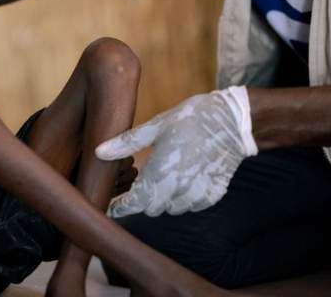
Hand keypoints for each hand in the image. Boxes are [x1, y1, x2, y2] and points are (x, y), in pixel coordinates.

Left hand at [95, 85, 256, 216]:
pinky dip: (184, 197)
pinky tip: (184, 177)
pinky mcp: (212, 196)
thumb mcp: (156, 126)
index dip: (120, 207)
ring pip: (170, 209)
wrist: (232, 122)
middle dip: (142, 199)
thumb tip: (99, 152)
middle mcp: (177, 190)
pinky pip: (190, 206)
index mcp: (159, 173)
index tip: (112, 206)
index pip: (133, 203)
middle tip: (140, 182)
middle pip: (151, 208)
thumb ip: (126, 143)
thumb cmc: (191, 120)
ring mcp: (196, 196)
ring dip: (163, 198)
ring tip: (164, 176)